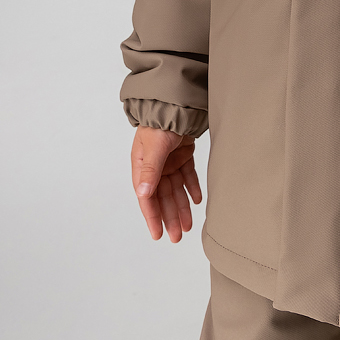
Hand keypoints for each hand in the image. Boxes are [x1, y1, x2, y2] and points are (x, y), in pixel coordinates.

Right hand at [131, 125, 202, 241]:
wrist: (175, 103)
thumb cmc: (159, 123)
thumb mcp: (153, 148)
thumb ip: (150, 170)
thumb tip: (143, 194)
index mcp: (142, 167)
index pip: (147, 198)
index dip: (152, 217)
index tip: (158, 234)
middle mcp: (155, 167)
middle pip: (163, 198)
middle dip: (170, 217)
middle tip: (177, 236)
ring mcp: (169, 162)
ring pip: (176, 190)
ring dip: (182, 206)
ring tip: (188, 225)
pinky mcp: (183, 155)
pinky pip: (187, 176)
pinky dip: (192, 187)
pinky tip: (198, 200)